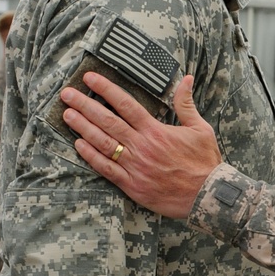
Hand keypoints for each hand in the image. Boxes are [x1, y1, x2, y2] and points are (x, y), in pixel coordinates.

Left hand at [62, 73, 221, 218]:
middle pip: (107, 121)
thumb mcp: (201, 129)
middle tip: (66, 94)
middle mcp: (142, 146)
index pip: (125, 104)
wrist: (207, 196)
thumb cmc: (205, 162)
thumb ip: (186, 104)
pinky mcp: (133, 186)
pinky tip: (78, 144)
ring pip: (103, 143)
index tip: (89, 78)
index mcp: (156, 130)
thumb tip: (184, 79)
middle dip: (84, 105)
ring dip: (83, 128)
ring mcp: (135, 167)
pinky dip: (91, 156)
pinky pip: (106, 169)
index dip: (105, 89)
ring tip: (67, 115)